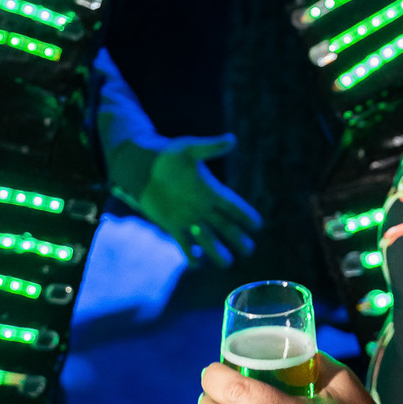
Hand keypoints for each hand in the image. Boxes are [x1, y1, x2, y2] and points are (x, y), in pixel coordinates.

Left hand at [136, 136, 261, 266]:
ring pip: (207, 238)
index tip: (257, 226)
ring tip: (227, 263)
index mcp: (210, 190)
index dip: (245, 215)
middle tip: (249, 250)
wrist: (144, 168)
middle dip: (237, 237)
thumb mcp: (189, 149)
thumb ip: (210, 148)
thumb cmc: (168, 156)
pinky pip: (183, 242)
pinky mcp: (171, 224)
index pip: (233, 205)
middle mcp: (202, 206)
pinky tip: (196, 264)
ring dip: (216, 250)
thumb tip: (232, 139)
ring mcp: (188, 217)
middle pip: (224, 225)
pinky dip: (190, 253)